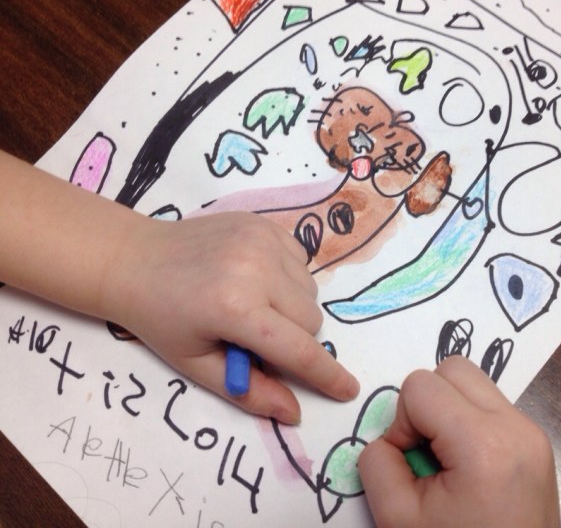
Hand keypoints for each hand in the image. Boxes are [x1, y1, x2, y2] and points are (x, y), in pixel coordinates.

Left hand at [104, 211, 359, 423]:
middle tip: (258, 338)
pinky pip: (302, 263)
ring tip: (254, 304)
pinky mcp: (264, 224)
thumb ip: (248, 390)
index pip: (299, 350)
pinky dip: (288, 279)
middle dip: (295, 340)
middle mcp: (256, 269)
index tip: (348, 390)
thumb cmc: (161, 318)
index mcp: (235, 308)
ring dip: (293, 309)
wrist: (135, 258)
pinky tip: (255, 278)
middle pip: (311, 321)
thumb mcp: (196, 363)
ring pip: (310, 292)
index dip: (326, 375)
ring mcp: (263, 241)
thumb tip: (293, 413)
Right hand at [358, 356, 559, 527]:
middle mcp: (517, 427)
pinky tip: (468, 468)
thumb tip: (390, 437)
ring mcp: (533, 434)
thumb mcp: (397, 517)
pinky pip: (491, 406)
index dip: (401, 421)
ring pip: (474, 383)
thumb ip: (377, 462)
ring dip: (448, 411)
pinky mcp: (538, 444)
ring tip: (447, 460)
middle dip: (427, 403)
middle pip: (453, 369)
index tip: (409, 464)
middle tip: (426, 453)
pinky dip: (469, 424)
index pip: (422, 386)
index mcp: (484, 445)